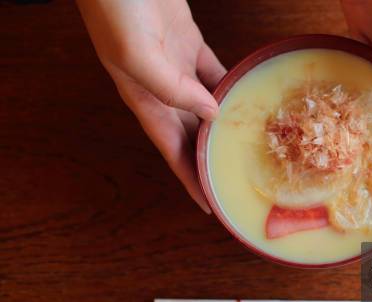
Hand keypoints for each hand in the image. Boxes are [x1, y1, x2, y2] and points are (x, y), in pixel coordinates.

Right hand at [77, 0, 225, 212]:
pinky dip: (230, 86)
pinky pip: (216, 73)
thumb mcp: (137, 54)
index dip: (190, 180)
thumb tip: (211, 113)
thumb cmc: (116, 10)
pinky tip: (245, 97)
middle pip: (193, 138)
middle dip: (211, 161)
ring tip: (249, 143)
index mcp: (146, 101)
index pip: (173, 152)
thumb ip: (172, 88)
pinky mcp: (190, 44)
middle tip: (237, 180)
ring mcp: (178, 67)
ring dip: (224, 126)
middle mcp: (163, 90)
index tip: (208, 205)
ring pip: (207, 108)